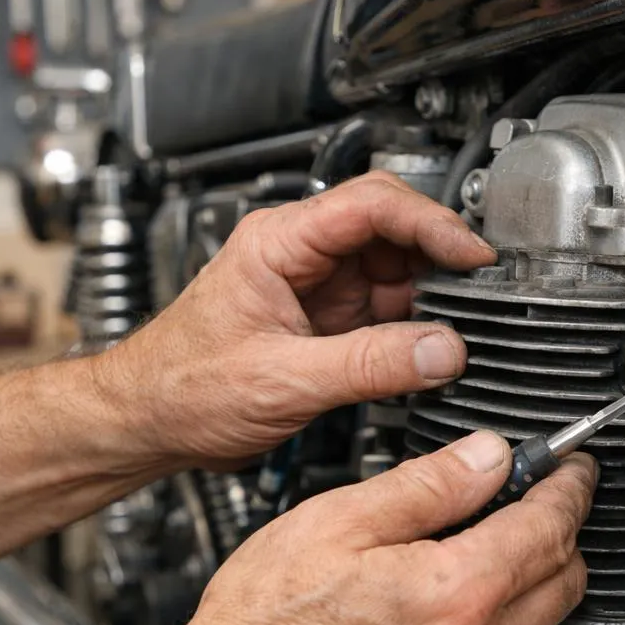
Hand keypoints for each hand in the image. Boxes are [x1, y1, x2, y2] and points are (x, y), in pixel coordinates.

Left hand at [95, 171, 496, 466]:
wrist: (144, 420)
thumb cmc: (181, 388)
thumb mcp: (283, 380)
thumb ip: (369, 366)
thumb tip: (442, 350)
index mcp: (278, 242)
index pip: (372, 204)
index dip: (432, 224)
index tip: (474, 255)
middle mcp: (299, 253)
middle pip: (392, 228)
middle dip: (437, 257)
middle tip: (480, 290)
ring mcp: (315, 285)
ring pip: (394, 268)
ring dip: (428, 296)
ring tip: (455, 328)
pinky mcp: (325, 319)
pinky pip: (385, 307)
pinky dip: (413, 326)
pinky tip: (425, 348)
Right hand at [165, 430, 596, 624]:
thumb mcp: (336, 522)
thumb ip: (426, 486)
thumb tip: (485, 457)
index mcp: (456, 592)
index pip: (550, 527)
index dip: (567, 486)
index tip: (571, 467)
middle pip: (565, 578)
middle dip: (563, 529)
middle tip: (540, 496)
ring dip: (545, 579)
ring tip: (507, 543)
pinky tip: (479, 602)